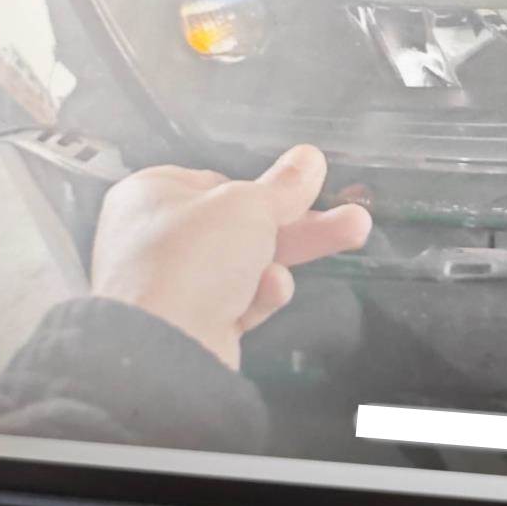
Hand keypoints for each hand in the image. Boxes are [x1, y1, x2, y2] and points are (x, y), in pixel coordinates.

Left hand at [90, 145, 371, 368]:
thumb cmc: (195, 256)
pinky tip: (271, 288)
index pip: (216, 183)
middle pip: (241, 225)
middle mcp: (157, 237)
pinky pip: (237, 301)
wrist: (165, 348)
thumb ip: (285, 186)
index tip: (304, 188)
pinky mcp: (193, 325)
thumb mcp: (250, 206)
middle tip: (353, 217)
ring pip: (246, 264)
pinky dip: (259, 295)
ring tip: (353, 233)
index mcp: (152, 194)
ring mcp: (174, 286)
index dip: (260, 189)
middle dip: (301, 222)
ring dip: (291, 254)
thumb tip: (310, 158)